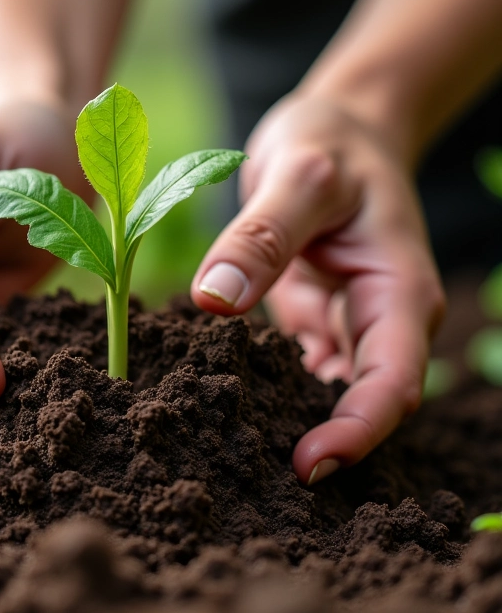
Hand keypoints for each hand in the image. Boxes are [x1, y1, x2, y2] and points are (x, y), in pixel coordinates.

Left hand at [191, 92, 444, 484]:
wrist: (336, 131)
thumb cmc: (330, 144)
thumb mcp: (298, 177)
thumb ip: (260, 237)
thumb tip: (214, 299)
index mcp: (398, 293)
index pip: (393, 382)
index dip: (358, 431)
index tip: (306, 466)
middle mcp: (377, 321)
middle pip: (363, 406)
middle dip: (321, 447)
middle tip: (250, 481)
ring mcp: (345, 326)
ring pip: (327, 398)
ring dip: (290, 427)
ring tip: (229, 459)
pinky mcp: (312, 324)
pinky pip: (293, 372)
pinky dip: (266, 393)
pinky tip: (222, 407)